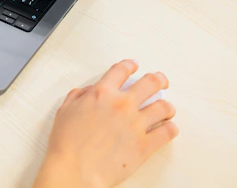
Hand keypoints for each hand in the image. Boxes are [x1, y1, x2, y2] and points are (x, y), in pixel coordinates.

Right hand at [34, 60, 177, 187]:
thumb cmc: (67, 144)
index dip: (129, 66)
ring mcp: (136, 124)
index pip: (121, 71)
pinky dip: (171, 129)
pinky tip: (169, 128)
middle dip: (158, 80)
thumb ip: (78, 96)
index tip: (133, 66)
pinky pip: (167, 132)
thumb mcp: (65, 111)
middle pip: (150, 83)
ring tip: (167, 108)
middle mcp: (122, 105)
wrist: (75, 170)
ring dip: (167, 106)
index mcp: (102, 94)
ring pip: (163, 107)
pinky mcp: (145, 145)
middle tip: (161, 81)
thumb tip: (89, 91)